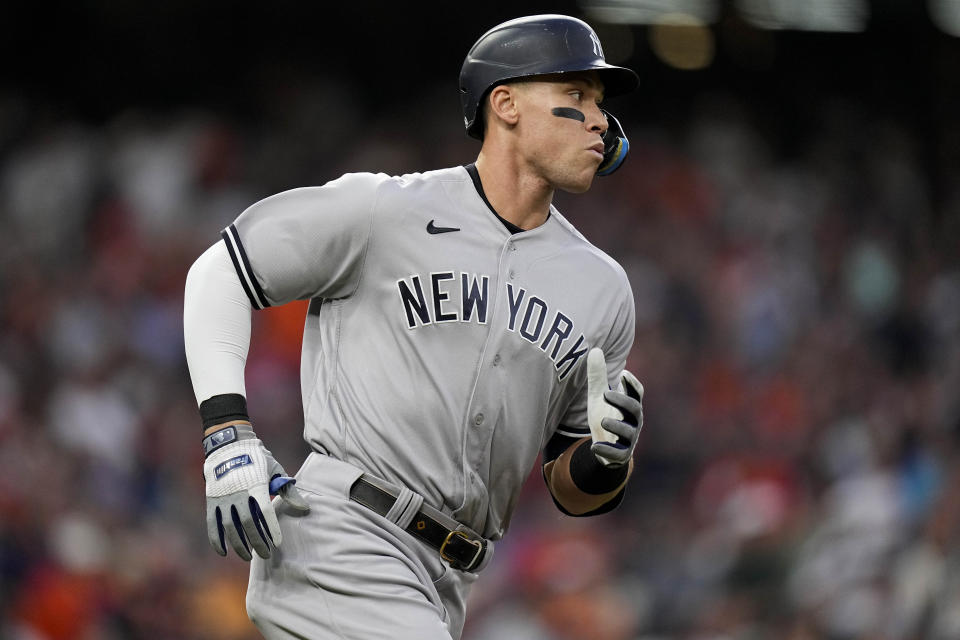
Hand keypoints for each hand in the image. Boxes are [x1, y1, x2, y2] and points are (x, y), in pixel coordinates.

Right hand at [203, 424, 308, 559]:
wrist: (229, 446)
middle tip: (265, 554)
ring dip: (238, 544)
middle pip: (247, 523)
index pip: (265, 512)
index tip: (277, 543)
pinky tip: (224, 552)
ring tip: (248, 556)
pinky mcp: (212, 501)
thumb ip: (288, 491)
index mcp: (256, 485)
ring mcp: (223, 498)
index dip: (272, 528)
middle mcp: (238, 493)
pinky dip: (216, 539)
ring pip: (229, 527)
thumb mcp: (275, 470)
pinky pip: (212, 524)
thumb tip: (304, 509)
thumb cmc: (258, 460)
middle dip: (257, 541)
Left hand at [586, 348, 643, 466]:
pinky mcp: (622, 454)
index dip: (632, 384)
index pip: (637, 393)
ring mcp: (630, 438)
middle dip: (622, 401)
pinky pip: (618, 453)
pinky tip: (594, 446)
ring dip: (616, 425)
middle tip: (606, 394)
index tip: (622, 374)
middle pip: (634, 409)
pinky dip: (607, 450)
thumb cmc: (606, 416)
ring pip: (628, 432)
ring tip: (601, 421)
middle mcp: (634, 421)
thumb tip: (595, 350)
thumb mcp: (599, 397)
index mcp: (631, 405)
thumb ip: (597, 376)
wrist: (605, 448)